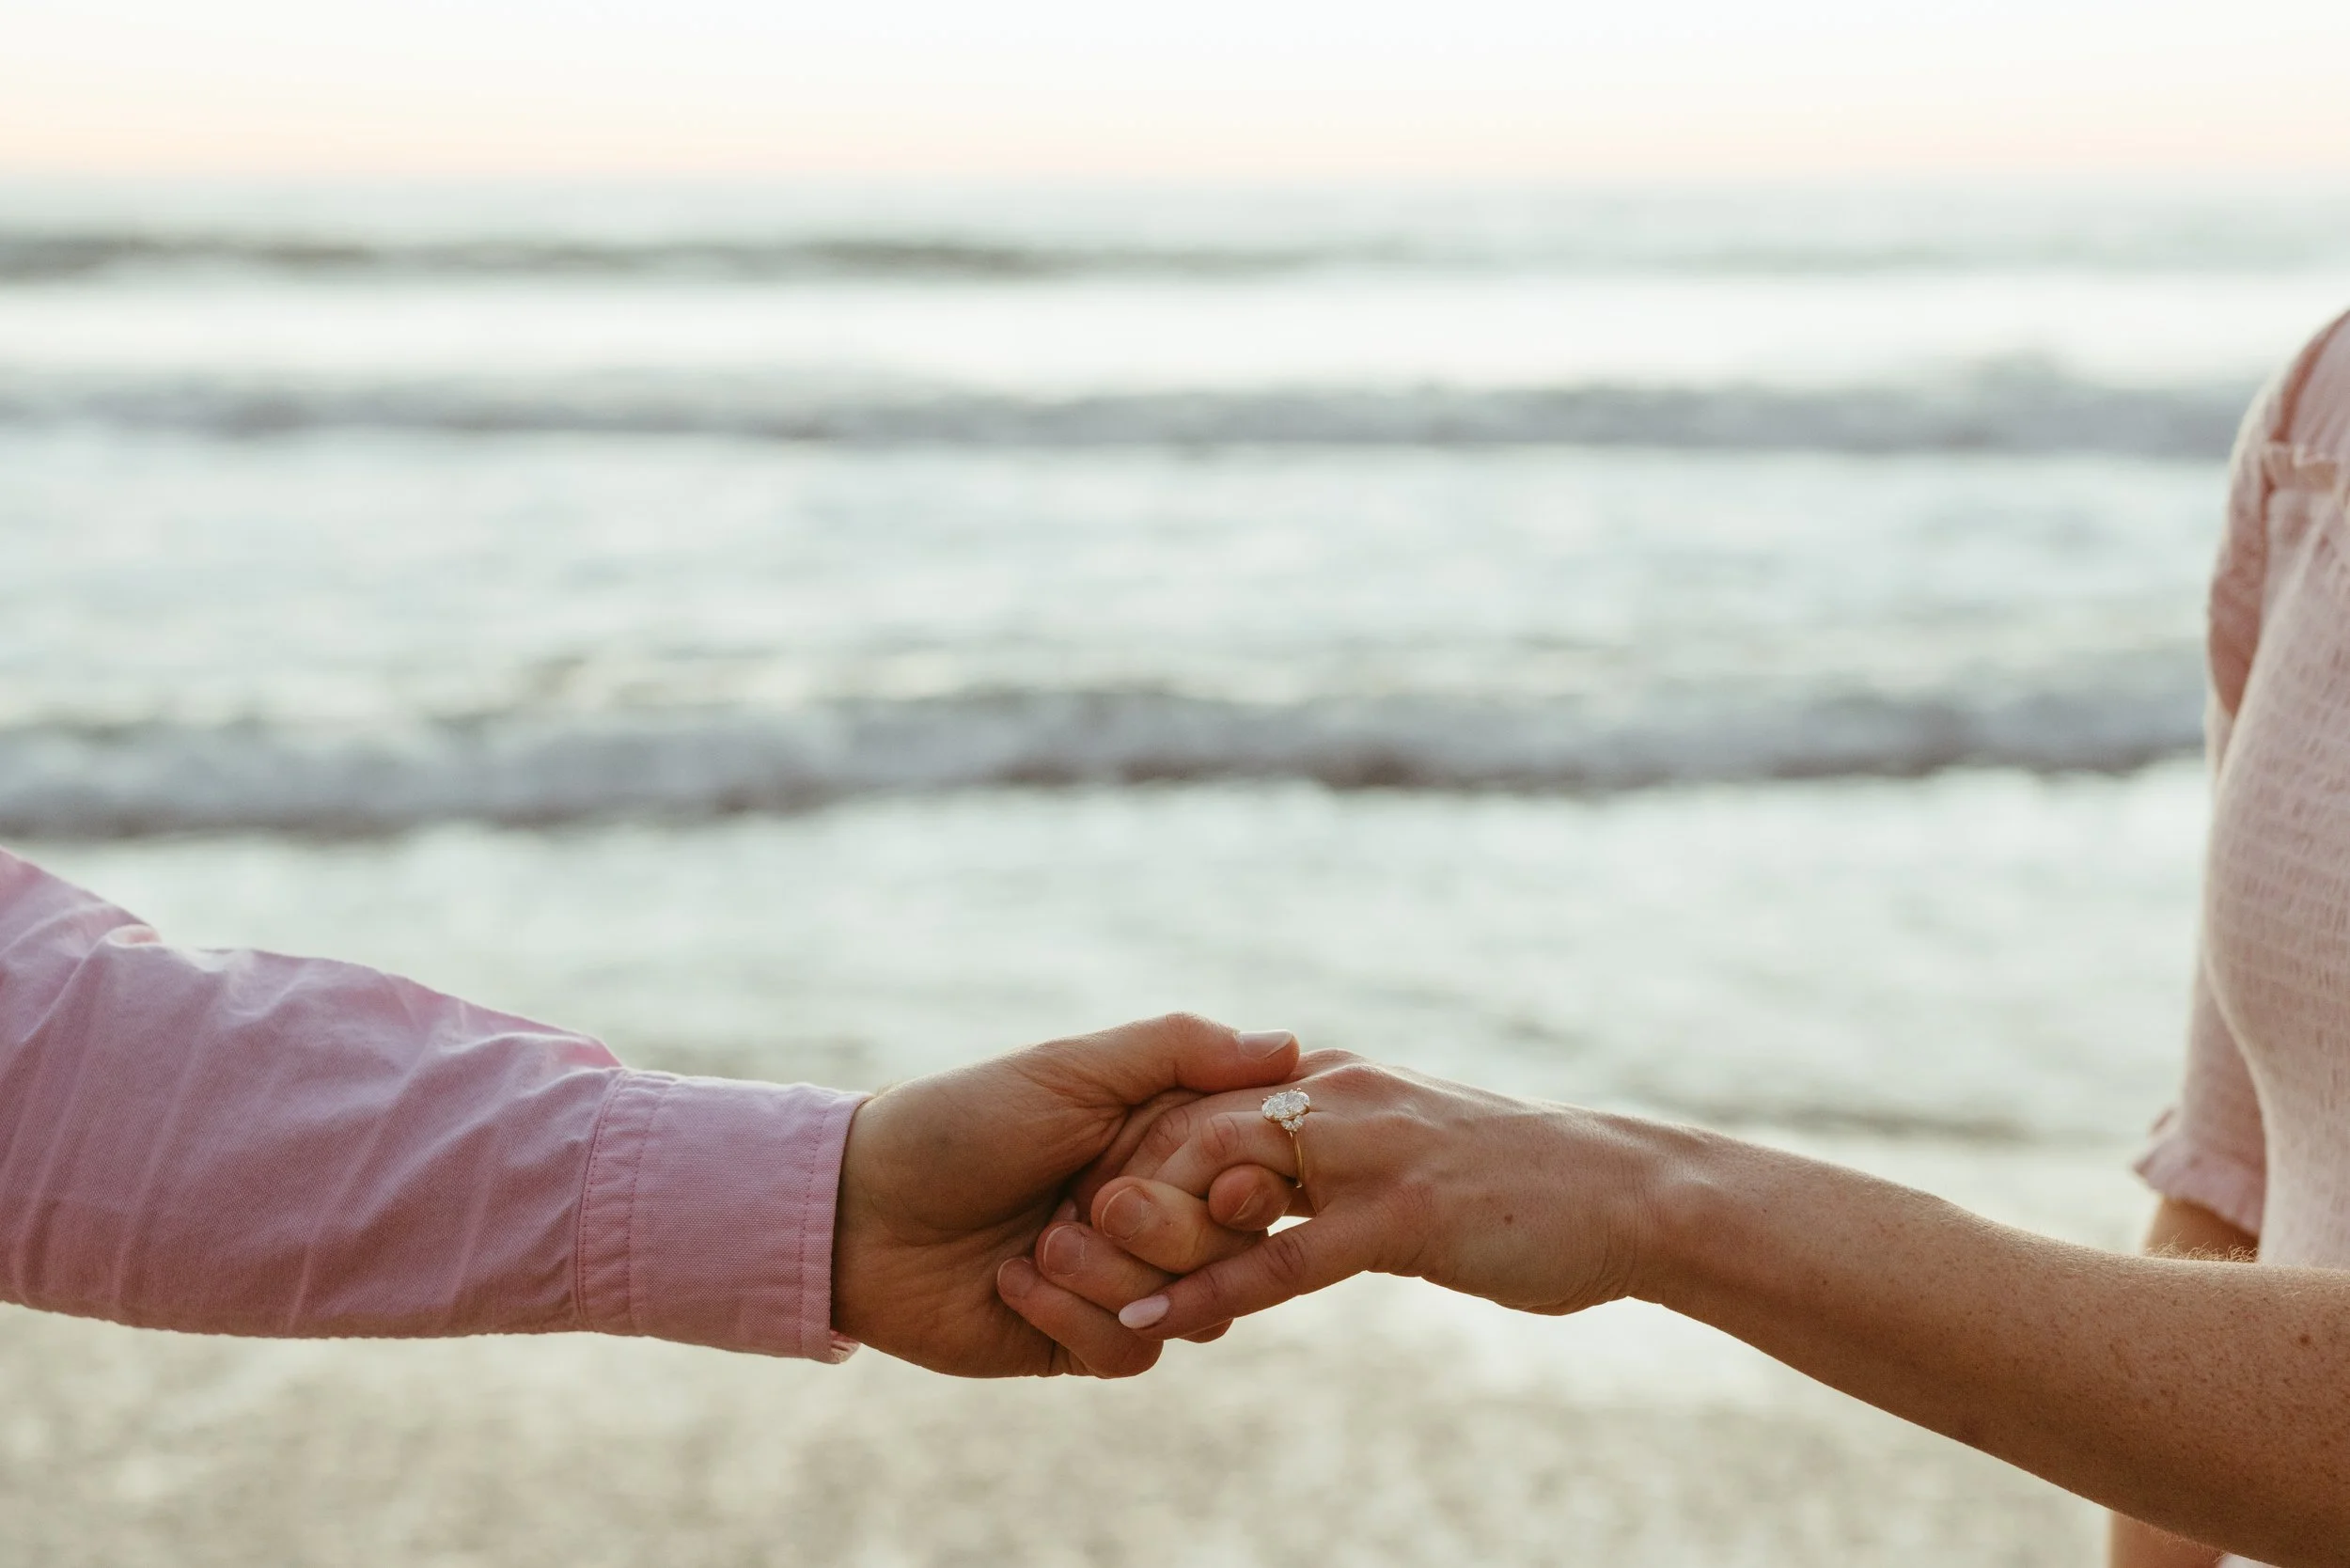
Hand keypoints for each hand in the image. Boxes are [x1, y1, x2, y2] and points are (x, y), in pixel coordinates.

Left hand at [829, 1013, 1296, 1376]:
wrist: (860, 1211)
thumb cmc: (961, 1123)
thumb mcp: (1068, 1071)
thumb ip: (1177, 1052)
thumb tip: (1289, 1046)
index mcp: (1161, 1137)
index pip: (1255, 1166)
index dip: (1244, 1178)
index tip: (1218, 1173)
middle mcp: (1155, 1207)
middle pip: (1233, 1243)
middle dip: (1164, 1227)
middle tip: (1092, 1200)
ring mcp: (1123, 1276)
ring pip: (1192, 1305)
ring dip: (1111, 1273)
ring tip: (1039, 1244)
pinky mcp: (1082, 1339)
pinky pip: (1132, 1350)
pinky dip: (1074, 1314)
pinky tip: (1013, 1281)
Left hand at [1081, 1053, 1662, 1339]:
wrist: (1628, 1194)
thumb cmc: (1519, 1182)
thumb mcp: (1406, 1149)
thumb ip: (1332, 1154)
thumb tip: (1268, 1179)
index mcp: (1332, 1078)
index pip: (1198, 1096)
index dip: (1130, 1148)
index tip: (1078, 1199)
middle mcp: (1336, 1096)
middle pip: (1187, 1125)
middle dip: (1114, 1179)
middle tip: (1052, 1236)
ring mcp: (1367, 1152)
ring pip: (1219, 1177)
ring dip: (1139, 1227)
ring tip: (1067, 1271)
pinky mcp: (1400, 1214)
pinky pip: (1281, 1256)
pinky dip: (1206, 1288)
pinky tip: (1150, 1319)